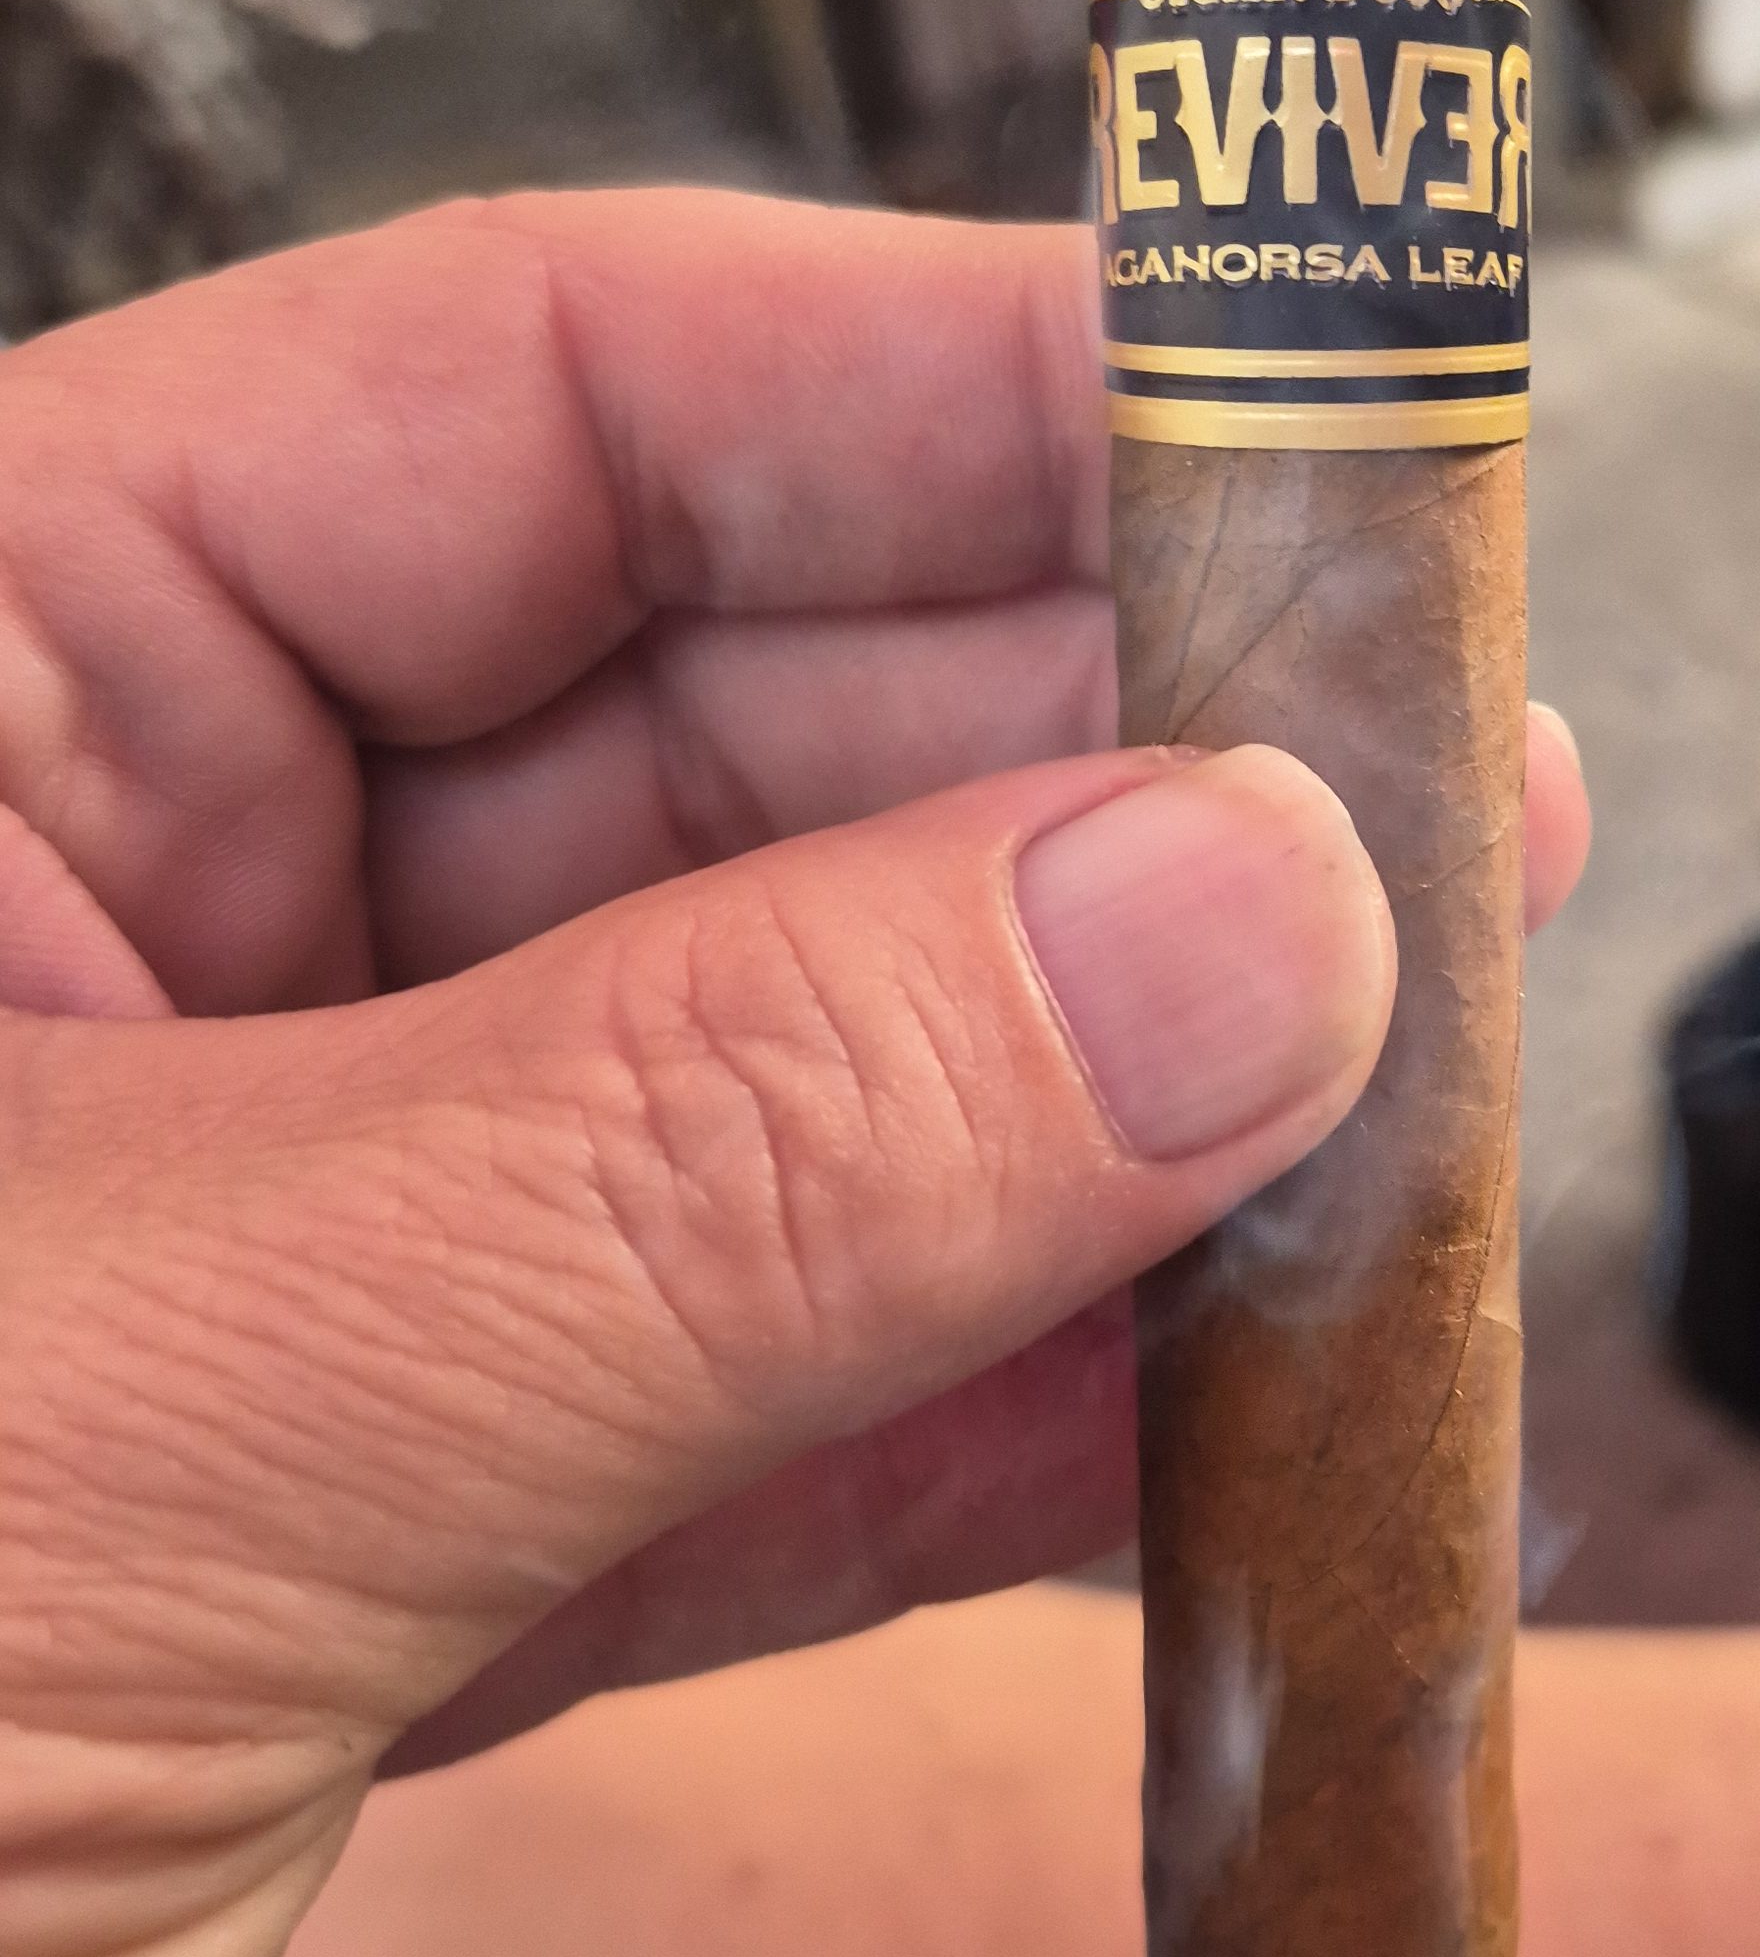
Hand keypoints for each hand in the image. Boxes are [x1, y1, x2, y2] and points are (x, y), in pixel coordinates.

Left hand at [0, 189, 1587, 1956]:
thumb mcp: (109, 1433)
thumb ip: (698, 1160)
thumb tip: (1220, 915)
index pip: (518, 403)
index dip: (943, 392)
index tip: (1296, 447)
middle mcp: (93, 943)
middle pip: (713, 737)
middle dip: (1086, 803)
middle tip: (1429, 849)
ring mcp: (246, 1262)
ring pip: (776, 1091)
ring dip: (1101, 1130)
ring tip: (1396, 1121)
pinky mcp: (339, 1565)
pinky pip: (745, 1416)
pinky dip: (986, 1422)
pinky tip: (1209, 1397)